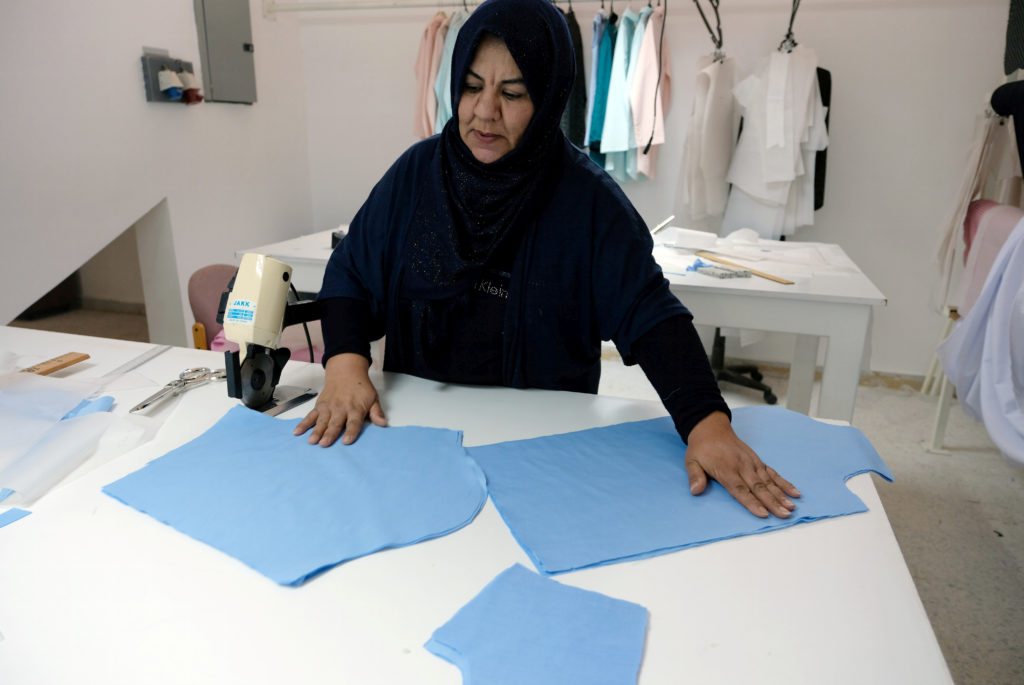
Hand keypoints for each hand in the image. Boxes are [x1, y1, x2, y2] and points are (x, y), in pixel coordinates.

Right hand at [293, 353, 386, 446]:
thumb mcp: (373, 398)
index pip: (354, 423)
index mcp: (355, 408)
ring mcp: (328, 407)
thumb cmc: (360, 388)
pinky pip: (310, 416)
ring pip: (322, 421)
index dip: (351, 432)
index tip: (346, 441)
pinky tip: (297, 432)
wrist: (346, 372)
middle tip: (324, 444)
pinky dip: (303, 424)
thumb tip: (383, 424)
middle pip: (335, 423)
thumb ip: (377, 412)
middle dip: (329, 434)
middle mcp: (341, 408)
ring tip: (311, 441)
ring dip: (316, 431)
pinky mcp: (319, 406)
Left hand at [684, 411, 800, 517]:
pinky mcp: (758, 460)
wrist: (711, 428)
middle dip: (772, 502)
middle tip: (784, 515)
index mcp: (726, 469)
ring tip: (791, 507)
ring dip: (781, 495)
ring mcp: (752, 463)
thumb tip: (695, 491)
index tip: (763, 514)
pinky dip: (784, 483)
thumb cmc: (701, 448)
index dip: (752, 502)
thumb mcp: (691, 461)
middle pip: (759, 488)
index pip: (740, 489)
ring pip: (769, 481)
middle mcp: (742, 466)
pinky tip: (794, 492)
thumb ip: (695, 476)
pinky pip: (773, 473)